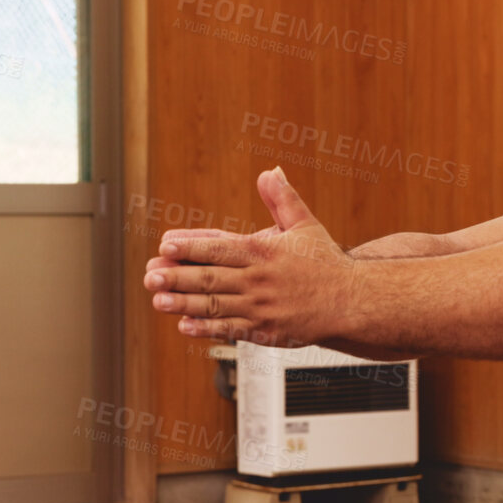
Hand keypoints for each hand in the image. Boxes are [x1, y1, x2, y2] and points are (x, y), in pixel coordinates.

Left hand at [143, 167, 358, 346]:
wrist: (353, 302)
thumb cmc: (328, 264)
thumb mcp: (306, 225)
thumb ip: (283, 199)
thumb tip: (270, 172)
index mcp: (264, 252)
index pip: (218, 247)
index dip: (189, 247)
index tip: (165, 246)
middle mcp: (259, 280)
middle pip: (209, 278)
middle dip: (176, 276)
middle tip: (149, 274)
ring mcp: (261, 307)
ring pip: (214, 305)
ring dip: (182, 303)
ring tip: (157, 299)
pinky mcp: (266, 330)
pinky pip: (230, 329)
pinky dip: (205, 328)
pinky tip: (184, 325)